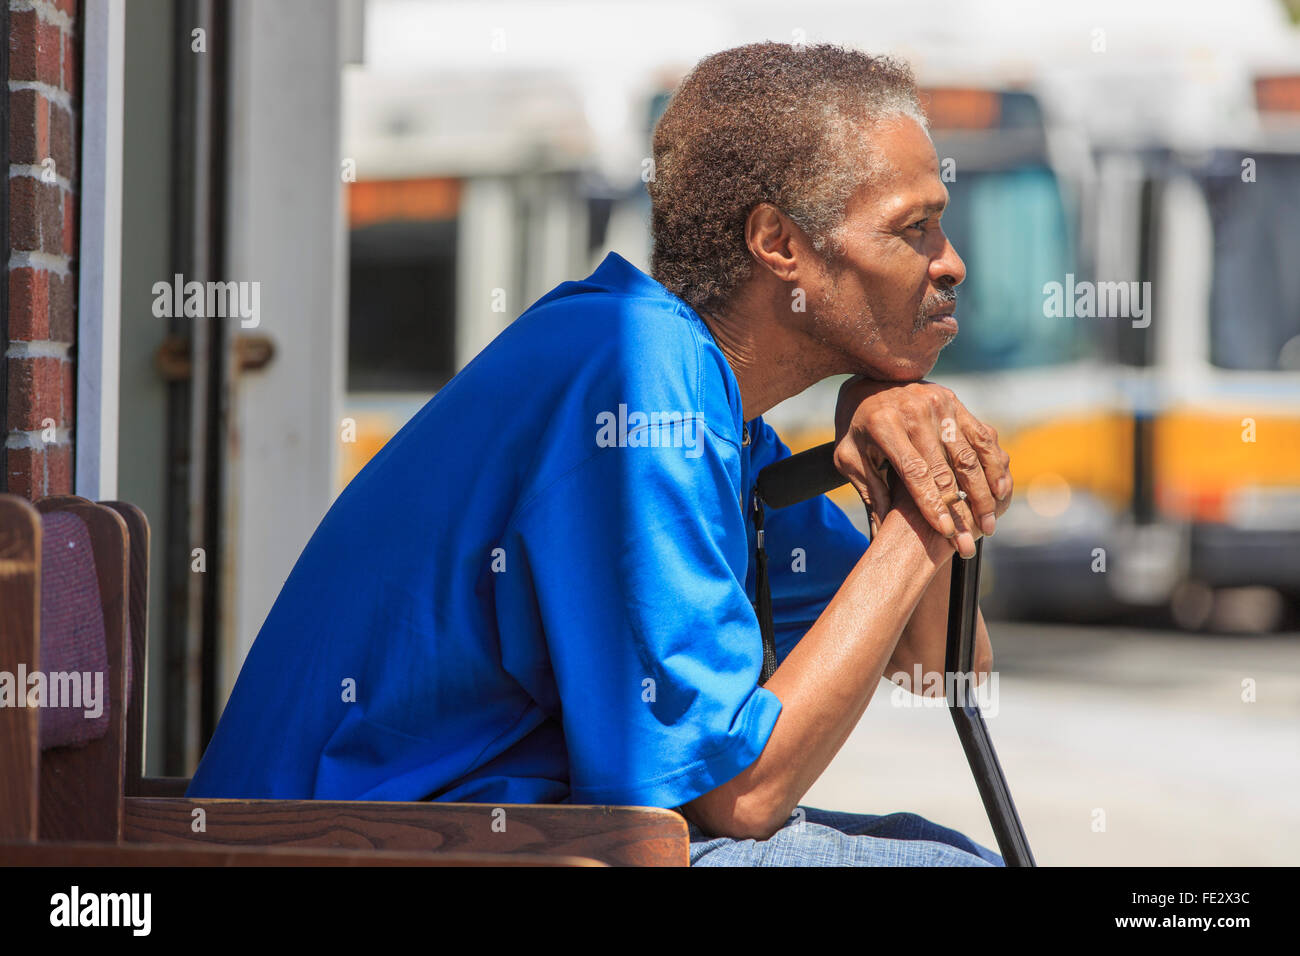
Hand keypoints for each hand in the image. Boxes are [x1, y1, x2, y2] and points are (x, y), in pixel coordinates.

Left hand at [834, 376, 1012, 557]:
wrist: (867, 379)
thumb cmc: (855, 428)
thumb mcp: (849, 458)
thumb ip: (869, 492)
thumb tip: (880, 534)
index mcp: (884, 426)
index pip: (915, 473)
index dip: (932, 504)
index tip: (946, 532)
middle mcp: (915, 412)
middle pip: (947, 468)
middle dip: (962, 507)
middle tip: (972, 539)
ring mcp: (938, 404)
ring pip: (969, 454)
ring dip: (983, 491)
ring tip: (989, 522)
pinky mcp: (954, 402)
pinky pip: (981, 435)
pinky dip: (993, 464)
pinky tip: (1000, 490)